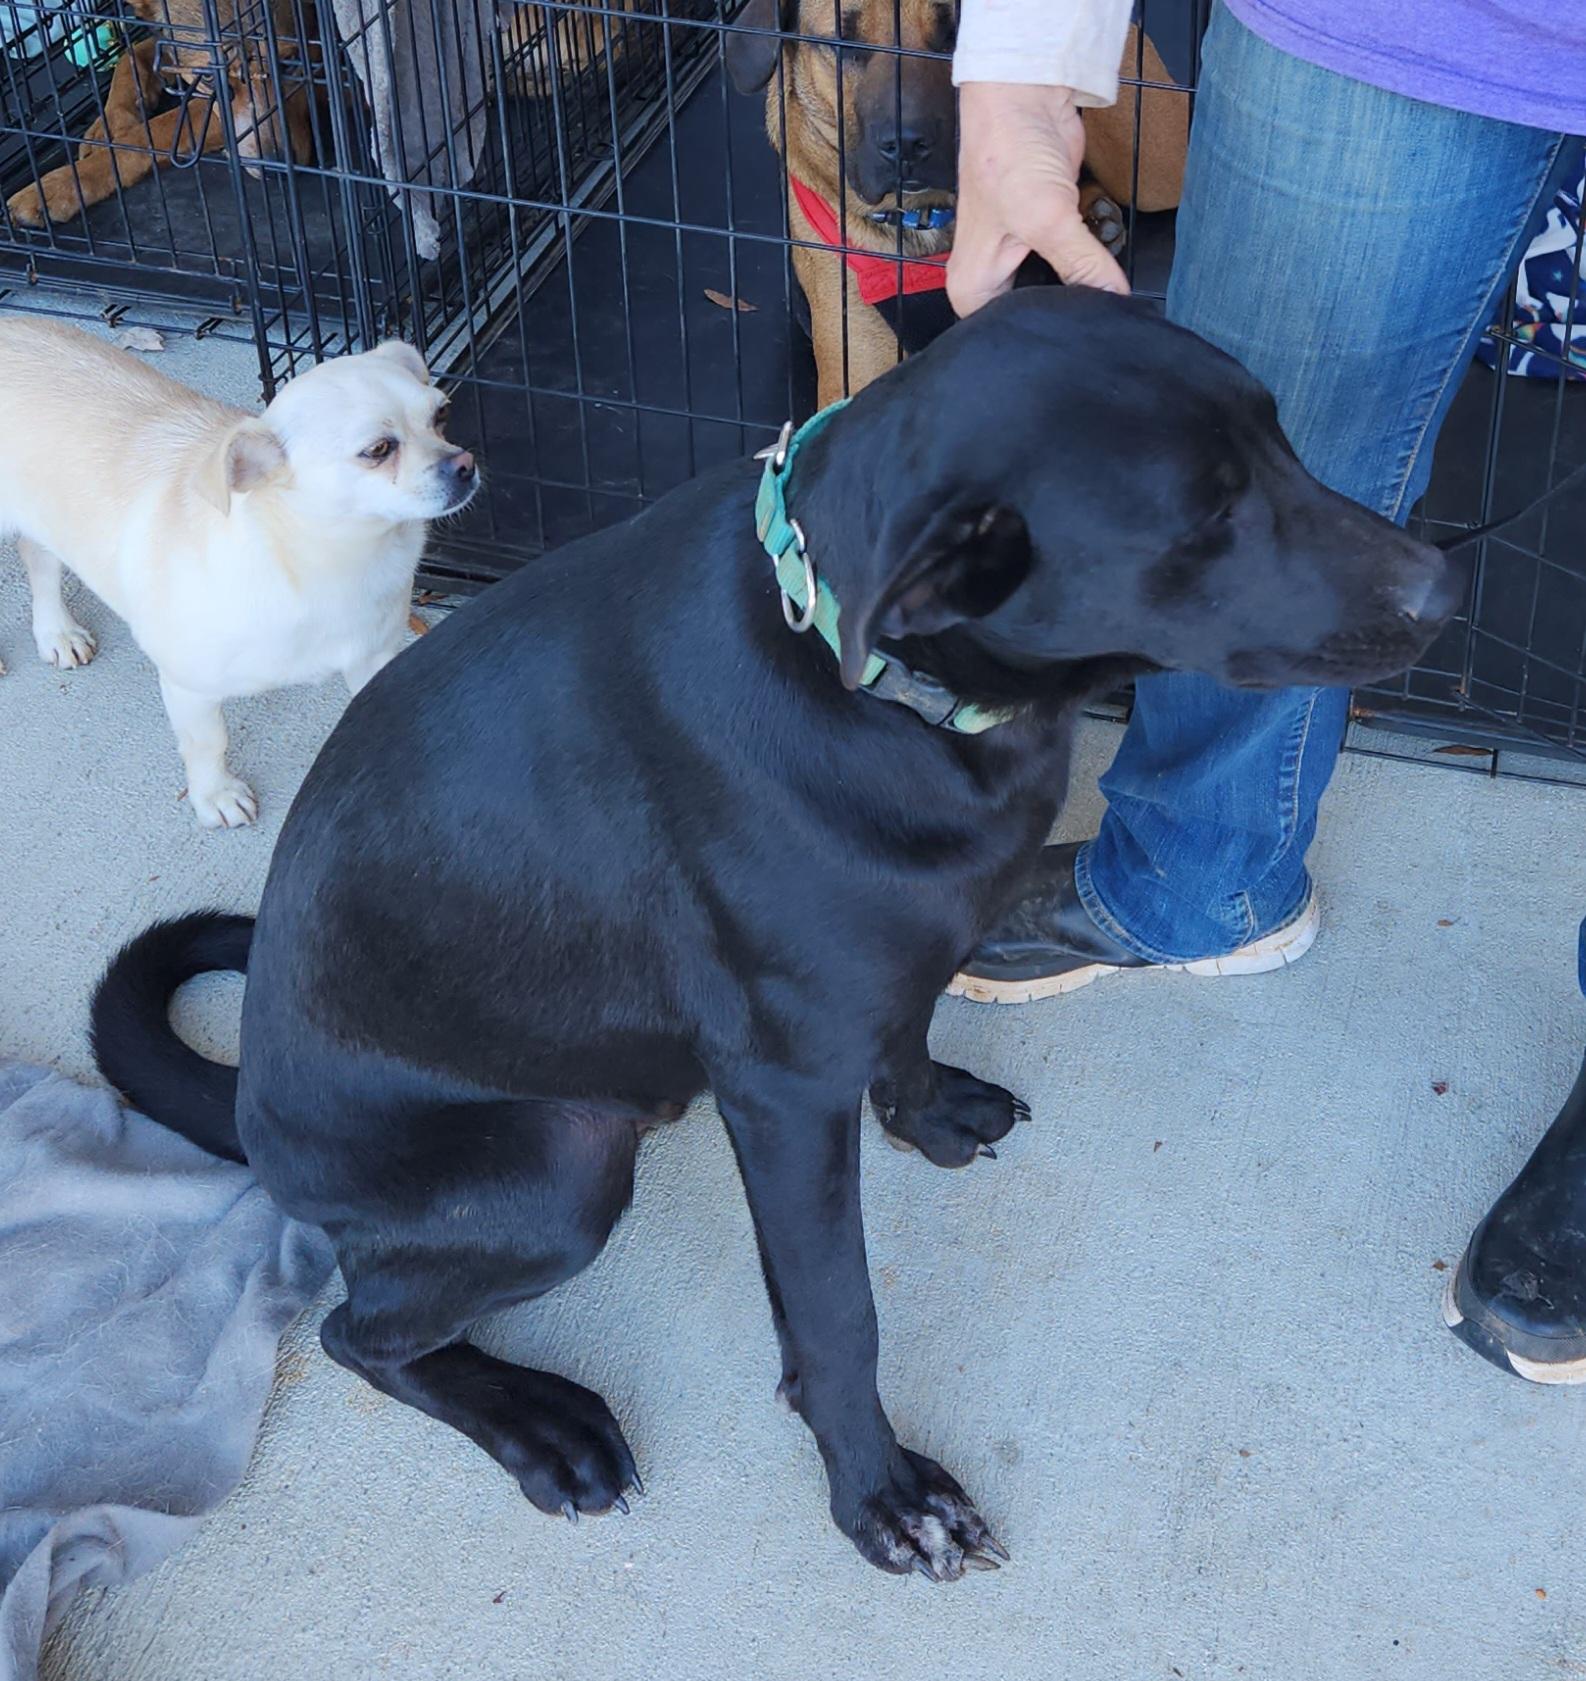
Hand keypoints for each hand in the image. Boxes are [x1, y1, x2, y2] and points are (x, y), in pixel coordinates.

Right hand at [947, 82, 1129, 316]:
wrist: (1023, 96)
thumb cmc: (1008, 155)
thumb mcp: (1047, 218)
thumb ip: (1083, 264)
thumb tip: (1116, 302)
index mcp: (971, 290)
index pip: (1004, 336)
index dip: (1039, 339)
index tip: (1074, 344)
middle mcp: (990, 280)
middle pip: (1030, 319)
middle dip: (1062, 318)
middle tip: (1096, 330)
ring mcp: (1017, 258)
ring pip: (1053, 294)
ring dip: (1078, 293)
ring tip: (1103, 309)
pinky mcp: (1046, 237)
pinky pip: (1070, 268)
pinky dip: (1087, 269)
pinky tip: (1105, 280)